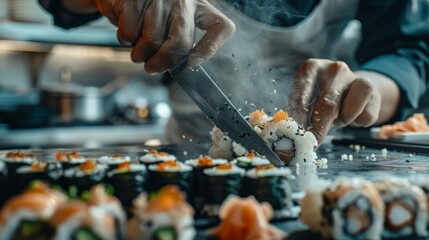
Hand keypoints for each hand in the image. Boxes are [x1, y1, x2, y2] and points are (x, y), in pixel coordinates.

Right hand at [95, 0, 234, 73]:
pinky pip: (130, 33)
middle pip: (181, 44)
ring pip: (151, 42)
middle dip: (163, 63)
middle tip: (152, 68)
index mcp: (199, 7)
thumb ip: (182, 42)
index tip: (192, 62)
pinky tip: (127, 27)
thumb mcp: (173, 22)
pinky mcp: (135, 0)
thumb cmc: (151, 12)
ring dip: (139, 53)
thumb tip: (184, 66)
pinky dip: (125, 39)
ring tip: (137, 45)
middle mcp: (183, 1)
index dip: (210, 49)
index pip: (221, 27)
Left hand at [286, 59, 383, 145]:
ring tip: (337, 119)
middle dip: (317, 129)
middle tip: (311, 145)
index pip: (301, 95)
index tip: (293, 137)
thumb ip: (297, 112)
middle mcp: (334, 68)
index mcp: (311, 68)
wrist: (354, 89)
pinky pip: (365, 116)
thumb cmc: (323, 96)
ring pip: (348, 111)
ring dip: (341, 121)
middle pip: (326, 104)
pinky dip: (358, 122)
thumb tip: (283, 133)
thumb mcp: (307, 99)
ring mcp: (355, 76)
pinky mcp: (372, 89)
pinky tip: (353, 115)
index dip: (297, 119)